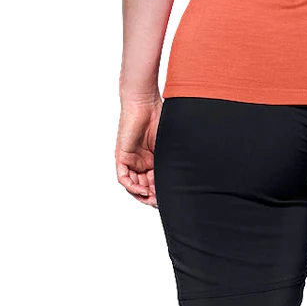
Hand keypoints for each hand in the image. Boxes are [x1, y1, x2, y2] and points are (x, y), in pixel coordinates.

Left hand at [116, 91, 162, 206]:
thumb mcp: (168, 145)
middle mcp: (140, 162)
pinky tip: (142, 190)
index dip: (161, 193)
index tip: (169, 199)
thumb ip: (171, 161)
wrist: (145, 103)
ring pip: (133, 185)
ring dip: (142, 194)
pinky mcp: (122, 156)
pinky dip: (131, 186)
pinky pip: (123, 177)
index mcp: (152, 160)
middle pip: (144, 186)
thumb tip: (185, 177)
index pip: (155, 182)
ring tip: (152, 198)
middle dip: (152, 197)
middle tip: (161, 202)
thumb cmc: (159, 117)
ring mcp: (131, 160)